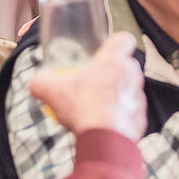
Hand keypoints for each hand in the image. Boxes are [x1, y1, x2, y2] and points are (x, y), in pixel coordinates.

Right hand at [29, 33, 146, 140]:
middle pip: (125, 65)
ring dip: (116, 94)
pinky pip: (131, 110)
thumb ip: (41, 81)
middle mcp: (131, 73)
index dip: (115, 43)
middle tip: (92, 84)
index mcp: (113, 60)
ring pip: (129, 88)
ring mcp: (138, 95)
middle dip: (112, 72)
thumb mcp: (51, 92)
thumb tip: (37, 81)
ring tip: (96, 107)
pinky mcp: (141, 115)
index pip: (124, 38)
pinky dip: (120, 115)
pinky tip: (105, 123)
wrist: (104, 140)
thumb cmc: (82, 109)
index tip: (104, 51)